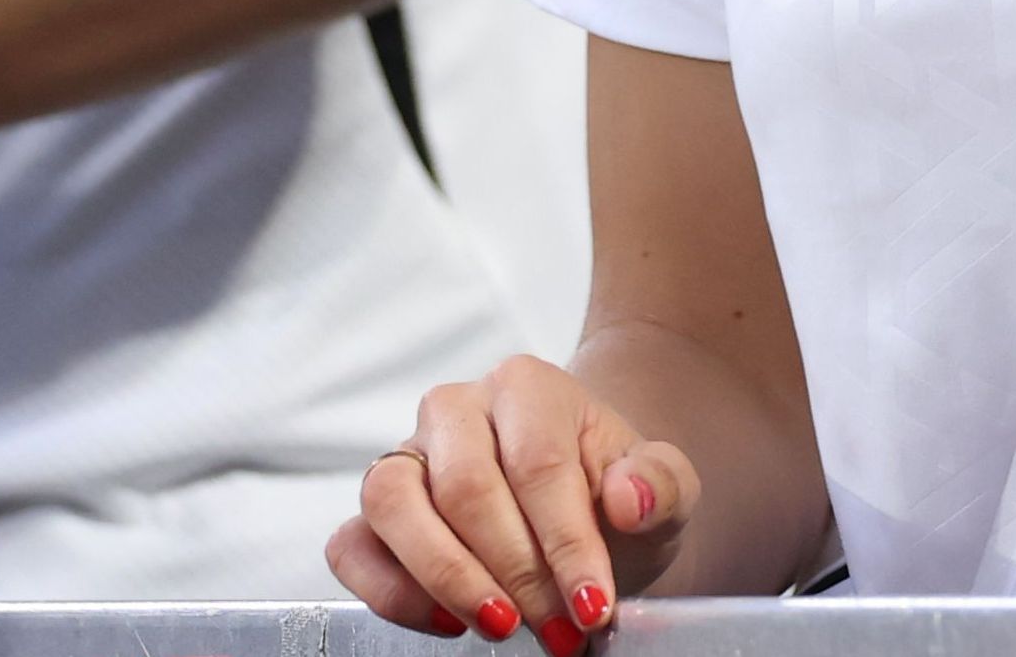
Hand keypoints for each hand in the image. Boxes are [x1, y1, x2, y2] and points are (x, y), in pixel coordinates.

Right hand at [328, 355, 700, 646]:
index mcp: (527, 386)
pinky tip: (447, 621)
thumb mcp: (663, 489)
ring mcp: (405, 457)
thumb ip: (661, 484)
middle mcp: (455, 410)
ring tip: (500, 625)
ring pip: (391, 502)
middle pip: (465, 487)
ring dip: (445, 576)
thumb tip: (628, 498)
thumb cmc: (613, 493)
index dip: (566, 543)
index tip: (593, 605)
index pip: (537, 463)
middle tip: (556, 628)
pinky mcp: (373, 513)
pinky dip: (390, 591)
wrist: (583, 506)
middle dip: (515, 572)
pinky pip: (352, 546)